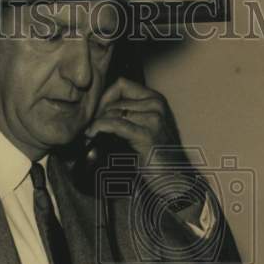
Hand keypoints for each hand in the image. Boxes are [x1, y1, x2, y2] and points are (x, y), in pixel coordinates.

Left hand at [85, 77, 193, 197]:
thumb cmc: (156, 158)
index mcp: (156, 99)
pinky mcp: (146, 134)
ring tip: (90, 134)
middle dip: (98, 113)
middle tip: (89, 128)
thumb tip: (98, 111)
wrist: (174, 180)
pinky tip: (92, 134)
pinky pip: (115, 124)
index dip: (104, 97)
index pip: (121, 84)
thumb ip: (127, 115)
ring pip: (112, 111)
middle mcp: (156, 104)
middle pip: (114, 99)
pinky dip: (99, 127)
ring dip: (97, 122)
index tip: (95, 114)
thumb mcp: (142, 129)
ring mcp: (153, 118)